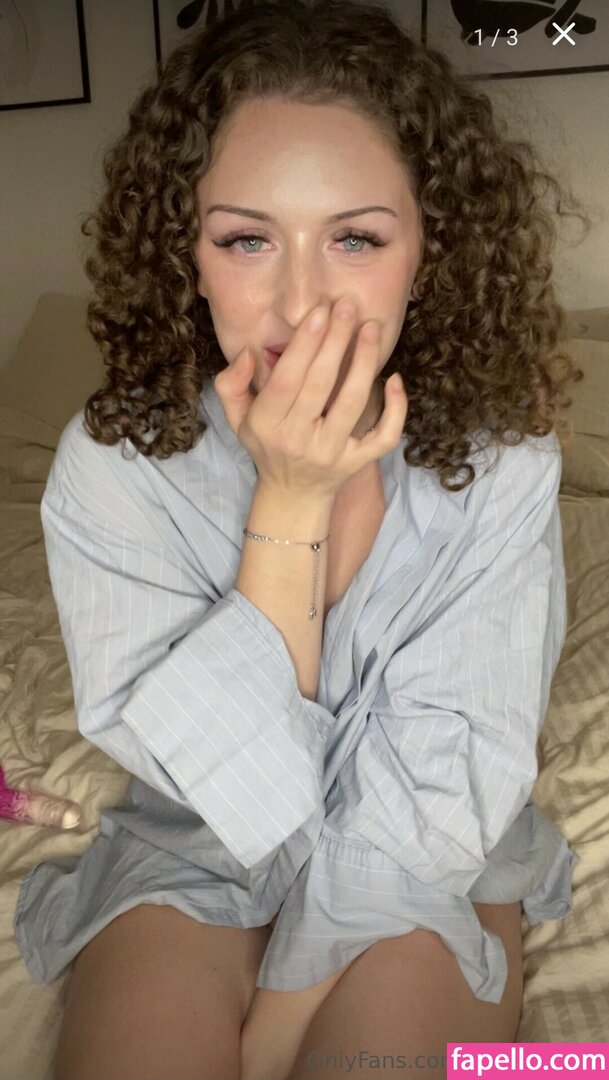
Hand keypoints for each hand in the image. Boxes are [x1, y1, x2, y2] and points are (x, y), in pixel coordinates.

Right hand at [213, 297, 407, 501]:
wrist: (292, 496)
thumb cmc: (266, 446)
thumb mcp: (238, 418)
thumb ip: (232, 384)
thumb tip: (248, 353)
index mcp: (266, 425)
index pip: (287, 379)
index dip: (304, 344)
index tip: (320, 311)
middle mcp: (298, 440)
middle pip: (321, 384)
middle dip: (336, 341)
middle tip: (348, 306)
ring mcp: (331, 453)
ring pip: (353, 403)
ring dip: (364, 362)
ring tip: (371, 328)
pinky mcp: (357, 463)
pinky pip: (383, 437)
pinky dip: (395, 410)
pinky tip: (395, 380)